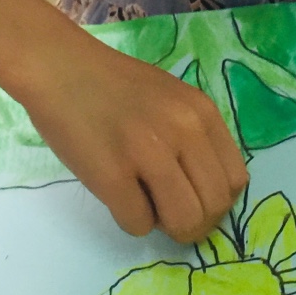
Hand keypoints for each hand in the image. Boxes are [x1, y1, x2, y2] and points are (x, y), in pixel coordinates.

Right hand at [23, 30, 248, 243]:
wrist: (60, 68)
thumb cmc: (116, 86)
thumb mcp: (174, 99)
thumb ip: (196, 138)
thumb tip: (208, 192)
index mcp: (202, 113)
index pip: (235, 181)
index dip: (217, 201)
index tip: (195, 200)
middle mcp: (183, 131)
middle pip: (214, 207)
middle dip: (195, 222)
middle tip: (170, 214)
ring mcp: (147, 153)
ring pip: (184, 222)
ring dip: (167, 226)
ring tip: (147, 206)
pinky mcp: (111, 175)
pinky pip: (139, 224)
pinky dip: (131, 219)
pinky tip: (118, 196)